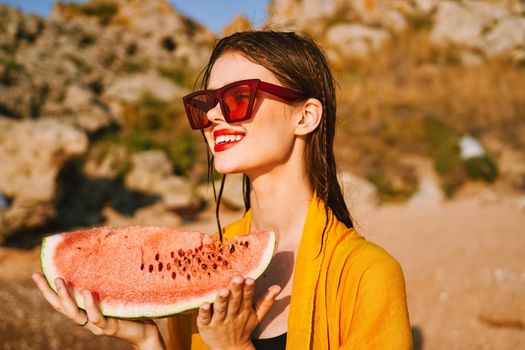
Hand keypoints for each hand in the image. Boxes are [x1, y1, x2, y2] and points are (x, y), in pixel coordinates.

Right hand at [32, 273, 164, 349]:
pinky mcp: (110, 327)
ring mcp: (97, 325)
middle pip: (62, 308)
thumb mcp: (113, 296)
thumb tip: (97, 262)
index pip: (62, 302)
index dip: (48, 290)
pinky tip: (86, 293)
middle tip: (38, 276)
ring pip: (75, 314)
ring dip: (66, 298)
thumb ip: (103, 287)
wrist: (146, 332)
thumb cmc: (130, 312)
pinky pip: (97, 317)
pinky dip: (90, 305)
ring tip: (60, 280)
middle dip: (49, 292)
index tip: (37, 274)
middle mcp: (87, 320)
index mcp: (85, 312)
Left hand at [196, 275, 280, 349]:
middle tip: (237, 278)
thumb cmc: (242, 327)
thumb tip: (278, 287)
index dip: (248, 289)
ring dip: (221, 300)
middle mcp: (231, 316)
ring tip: (223, 290)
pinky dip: (204, 312)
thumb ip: (266, 302)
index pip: (247, 299)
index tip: (250, 279)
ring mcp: (218, 321)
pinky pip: (204, 319)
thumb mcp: (256, 317)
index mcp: (244, 312)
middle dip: (236, 290)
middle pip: (234, 302)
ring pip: (220, 310)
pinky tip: (204, 303)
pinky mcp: (205, 326)